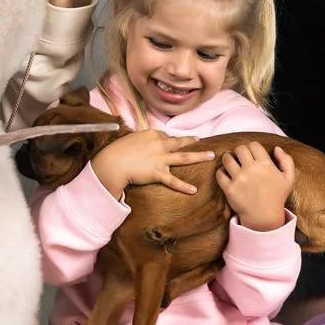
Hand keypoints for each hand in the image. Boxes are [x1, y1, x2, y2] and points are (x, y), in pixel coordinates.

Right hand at [91, 130, 208, 199]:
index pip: (165, 135)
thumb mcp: (129, 139)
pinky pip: (173, 181)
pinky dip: (184, 186)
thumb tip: (142, 143)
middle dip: (191, 141)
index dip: (168, 139)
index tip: (172, 140)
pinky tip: (194, 190)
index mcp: (151, 134)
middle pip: (179, 142)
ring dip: (199, 156)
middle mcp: (159, 144)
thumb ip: (139, 140)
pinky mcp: (157, 173)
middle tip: (201, 140)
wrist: (113, 163)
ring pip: (184, 157)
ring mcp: (160, 159)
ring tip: (211, 156)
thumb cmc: (117, 151)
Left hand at [217, 141, 295, 230]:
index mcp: (265, 165)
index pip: (253, 145)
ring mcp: (239, 179)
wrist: (264, 217)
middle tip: (240, 158)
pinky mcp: (229, 189)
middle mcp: (251, 170)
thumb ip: (287, 160)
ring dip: (228, 159)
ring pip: (227, 159)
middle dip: (239, 151)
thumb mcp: (289, 179)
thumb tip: (277, 148)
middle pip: (239, 149)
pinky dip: (221, 172)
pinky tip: (226, 174)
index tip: (251, 154)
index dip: (252, 147)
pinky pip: (219, 173)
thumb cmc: (277, 197)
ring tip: (231, 163)